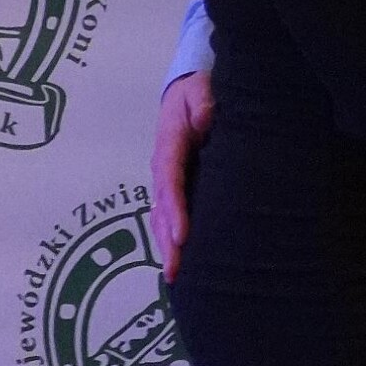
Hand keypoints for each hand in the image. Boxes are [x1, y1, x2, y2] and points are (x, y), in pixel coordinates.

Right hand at [150, 69, 214, 281]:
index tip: (182, 235)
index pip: (171, 182)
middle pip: (162, 209)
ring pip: (162, 218)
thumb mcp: (199, 89)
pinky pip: (168, 216)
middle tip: (175, 270)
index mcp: (169, 146)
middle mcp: (163, 169)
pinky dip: (170, 239)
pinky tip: (179, 262)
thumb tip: (204, 120)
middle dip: (167, 241)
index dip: (176, 209)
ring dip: (166, 246)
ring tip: (174, 276)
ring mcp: (165, 181)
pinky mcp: (174, 188)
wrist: (184, 92)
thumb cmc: (196, 92)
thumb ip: (202, 101)